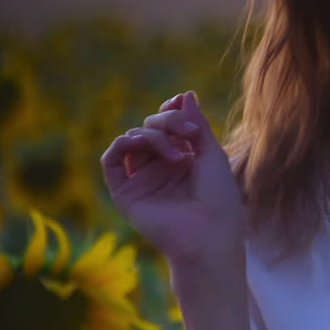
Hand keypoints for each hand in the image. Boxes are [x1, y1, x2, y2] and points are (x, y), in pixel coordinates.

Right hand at [100, 91, 244, 269]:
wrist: (210, 234)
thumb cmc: (219, 198)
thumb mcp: (210, 154)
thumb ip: (194, 124)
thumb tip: (184, 95)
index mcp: (183, 158)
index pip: (167, 126)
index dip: (171, 112)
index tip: (180, 104)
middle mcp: (160, 167)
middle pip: (150, 128)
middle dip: (168, 123)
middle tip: (189, 134)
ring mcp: (142, 179)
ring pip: (132, 139)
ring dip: (152, 136)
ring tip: (177, 154)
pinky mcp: (125, 192)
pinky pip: (111, 160)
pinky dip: (122, 144)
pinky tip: (140, 143)